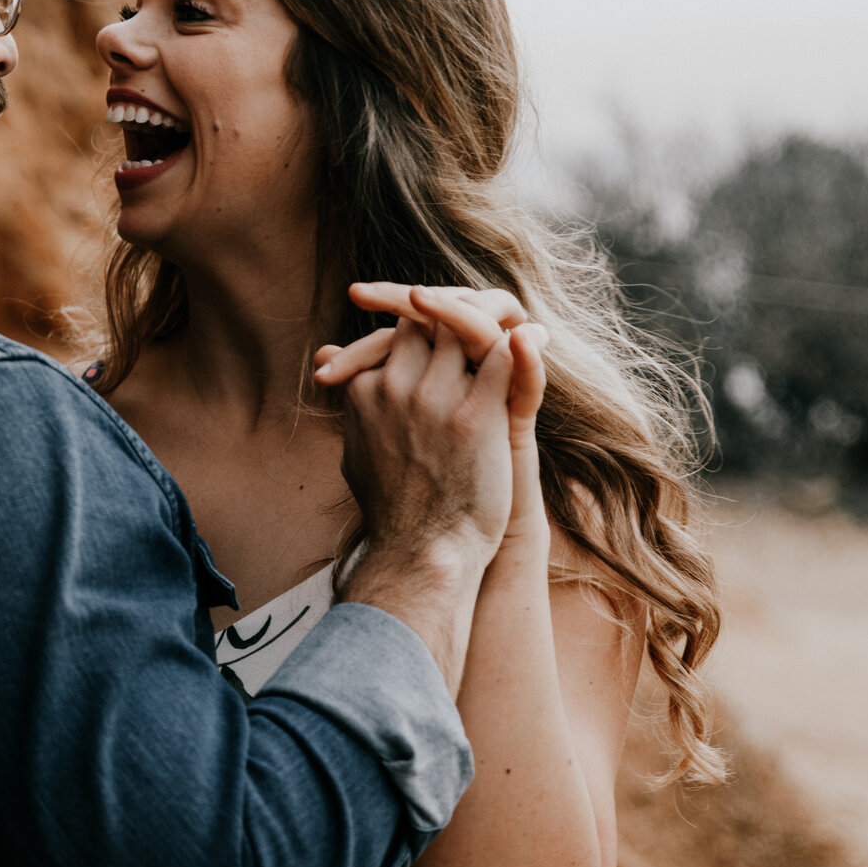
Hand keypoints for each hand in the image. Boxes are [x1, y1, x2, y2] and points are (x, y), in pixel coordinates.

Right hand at [314, 288, 523, 688]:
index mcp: (365, 391)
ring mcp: (433, 400)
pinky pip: (503, 358)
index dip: (429, 323)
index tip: (457, 330)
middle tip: (493, 311)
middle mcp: (394, 388)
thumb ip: (348, 403)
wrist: (423, 555)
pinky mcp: (475, 417)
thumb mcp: (353, 450)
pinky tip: (537, 339)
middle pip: (429, 320)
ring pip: (464, 330)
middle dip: (459, 313)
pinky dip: (523, 344)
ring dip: (493, 322)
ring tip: (519, 320)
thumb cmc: (393, 511)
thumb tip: (329, 369)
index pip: (399, 331)